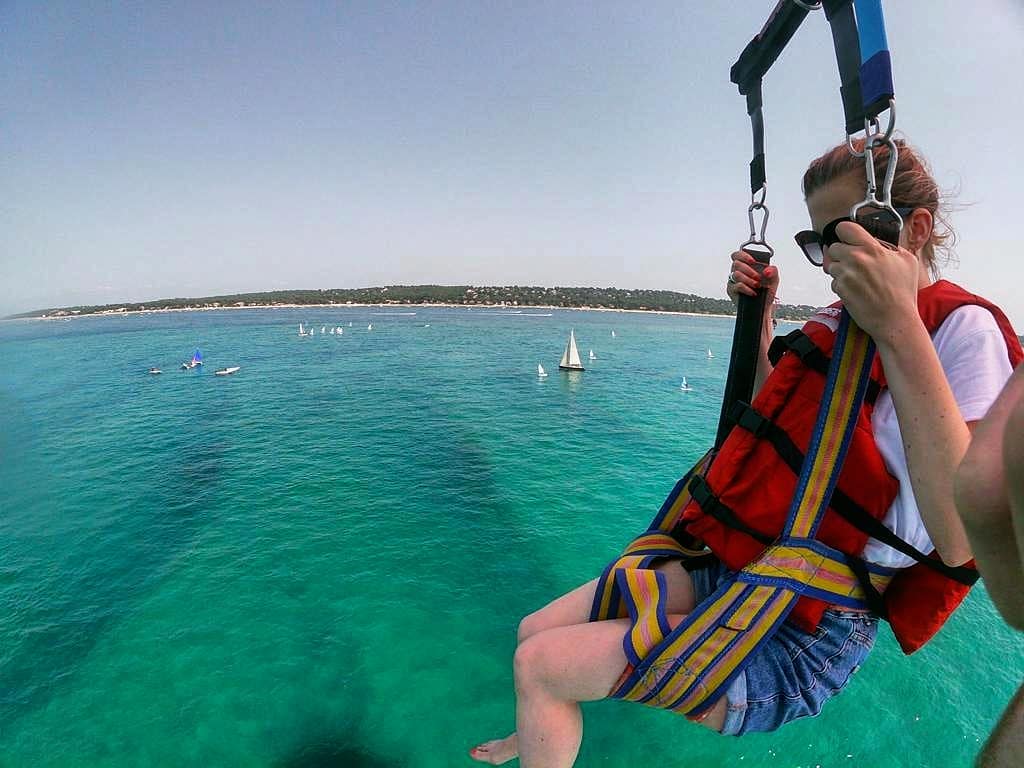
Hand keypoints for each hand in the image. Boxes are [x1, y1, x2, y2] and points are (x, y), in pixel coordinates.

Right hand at [726, 250, 778, 305]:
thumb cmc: (766, 291)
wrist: (763, 307)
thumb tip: (766, 270)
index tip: (753, 261)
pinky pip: (737, 286)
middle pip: (736, 264)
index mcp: (745, 266)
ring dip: (748, 279)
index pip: (737, 255)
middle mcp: (736, 272)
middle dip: (749, 270)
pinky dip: (747, 288)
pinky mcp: (731, 290)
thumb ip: (773, 270)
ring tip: (757, 286)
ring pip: (736, 274)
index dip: (743, 255)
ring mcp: (733, 281)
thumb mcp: (774, 279)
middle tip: (758, 277)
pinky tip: (754, 292)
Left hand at [826, 221, 920, 340]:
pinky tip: (856, 291)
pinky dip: (842, 285)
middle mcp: (856, 259)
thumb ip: (889, 246)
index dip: (844, 233)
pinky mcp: (840, 289)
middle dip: (841, 254)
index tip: (848, 238)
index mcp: (871, 248)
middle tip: (854, 263)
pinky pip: (834, 282)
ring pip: (832, 266)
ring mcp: (846, 275)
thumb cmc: (903, 291)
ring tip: (858, 280)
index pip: (844, 228)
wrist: (896, 319)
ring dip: (841, 271)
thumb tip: (875, 241)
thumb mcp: (907, 260)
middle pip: (833, 248)